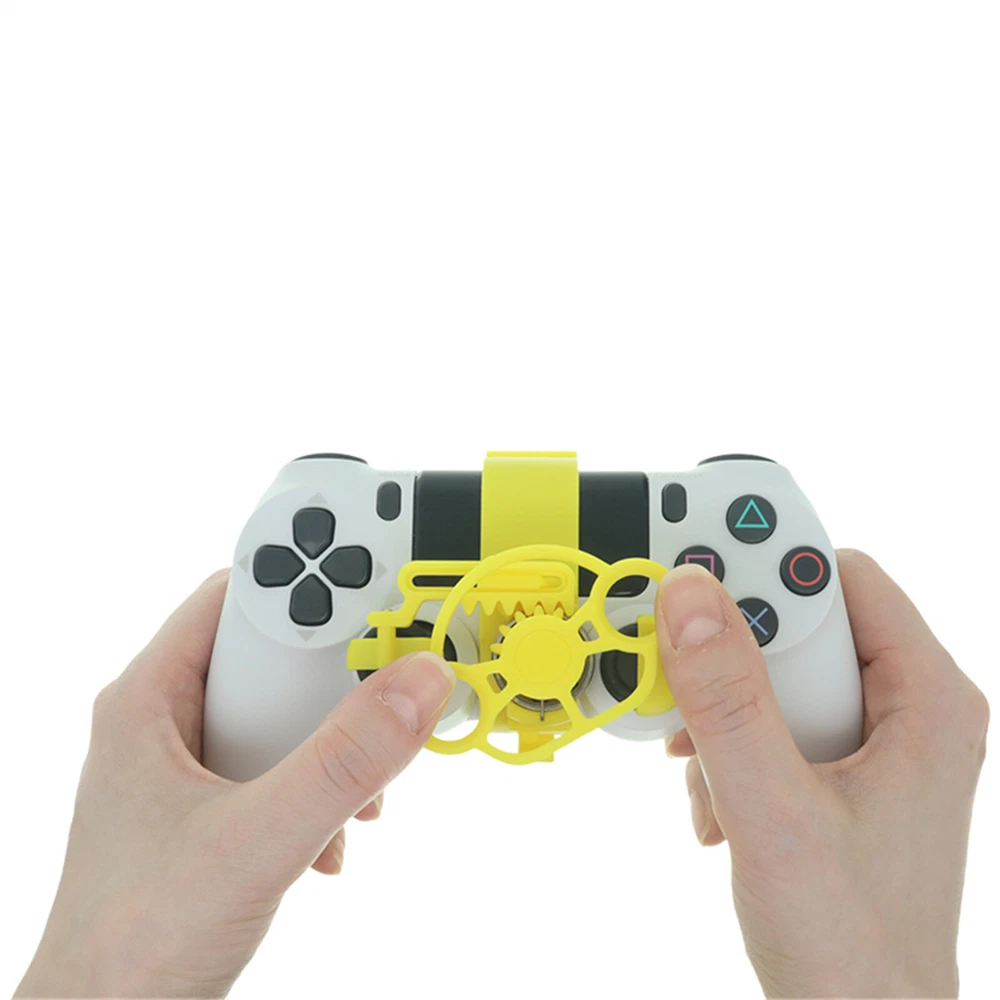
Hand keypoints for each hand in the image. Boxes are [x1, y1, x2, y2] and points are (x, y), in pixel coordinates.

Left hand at [16, 571, 455, 998]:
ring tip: (361, 788)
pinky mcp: (218, 807)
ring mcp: (194, 767)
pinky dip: (325, 788)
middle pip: (273, 653)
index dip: (308, 584)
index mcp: (150, 699)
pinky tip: (333, 836)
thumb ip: (342, 762)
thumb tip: (416, 683)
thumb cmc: (130, 950)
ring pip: (287, 712)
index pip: (238, 598)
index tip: (378, 592)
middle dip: (337, 679)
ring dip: (338, 744)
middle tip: (388, 688)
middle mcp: (170, 722)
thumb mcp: (254, 842)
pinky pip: (288, 763)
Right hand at [656, 551, 988, 998]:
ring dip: (719, 712)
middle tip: (681, 685)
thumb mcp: (776, 812)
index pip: (840, 576)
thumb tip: (689, 597)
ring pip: (770, 671)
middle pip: (797, 623)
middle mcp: (901, 708)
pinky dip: (725, 746)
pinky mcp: (831, 769)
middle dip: (728, 658)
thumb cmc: (852, 947)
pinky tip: (719, 801)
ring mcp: (865, 741)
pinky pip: (764, 716)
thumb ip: (728, 701)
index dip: (765, 567)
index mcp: (926, 698)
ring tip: (708, 771)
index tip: (691, 571)